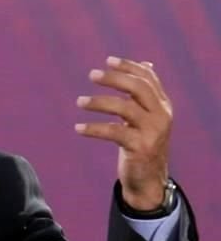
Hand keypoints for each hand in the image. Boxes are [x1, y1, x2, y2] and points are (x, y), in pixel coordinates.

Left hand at [75, 56, 171, 210]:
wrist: (148, 179)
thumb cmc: (142, 144)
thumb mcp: (147, 117)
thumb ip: (144, 95)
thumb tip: (146, 64)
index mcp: (163, 105)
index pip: (148, 79)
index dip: (129, 67)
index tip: (108, 60)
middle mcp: (162, 115)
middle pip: (138, 88)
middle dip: (115, 78)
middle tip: (92, 74)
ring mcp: (153, 131)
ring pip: (125, 108)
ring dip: (99, 102)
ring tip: (79, 101)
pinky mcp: (140, 147)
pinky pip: (114, 132)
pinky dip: (94, 129)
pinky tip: (78, 128)